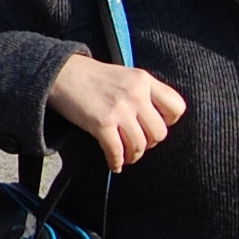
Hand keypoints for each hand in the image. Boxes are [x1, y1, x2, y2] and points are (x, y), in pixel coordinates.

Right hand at [49, 54, 186, 170]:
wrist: (62, 73)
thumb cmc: (92, 77)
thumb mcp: (125, 75)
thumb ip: (142, 92)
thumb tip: (155, 120)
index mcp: (144, 80)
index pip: (176, 107)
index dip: (168, 121)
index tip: (154, 125)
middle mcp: (136, 94)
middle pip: (159, 132)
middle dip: (149, 143)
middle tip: (138, 143)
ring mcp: (119, 109)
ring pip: (140, 145)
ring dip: (133, 156)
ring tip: (126, 156)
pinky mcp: (102, 123)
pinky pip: (117, 151)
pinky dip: (116, 162)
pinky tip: (114, 164)